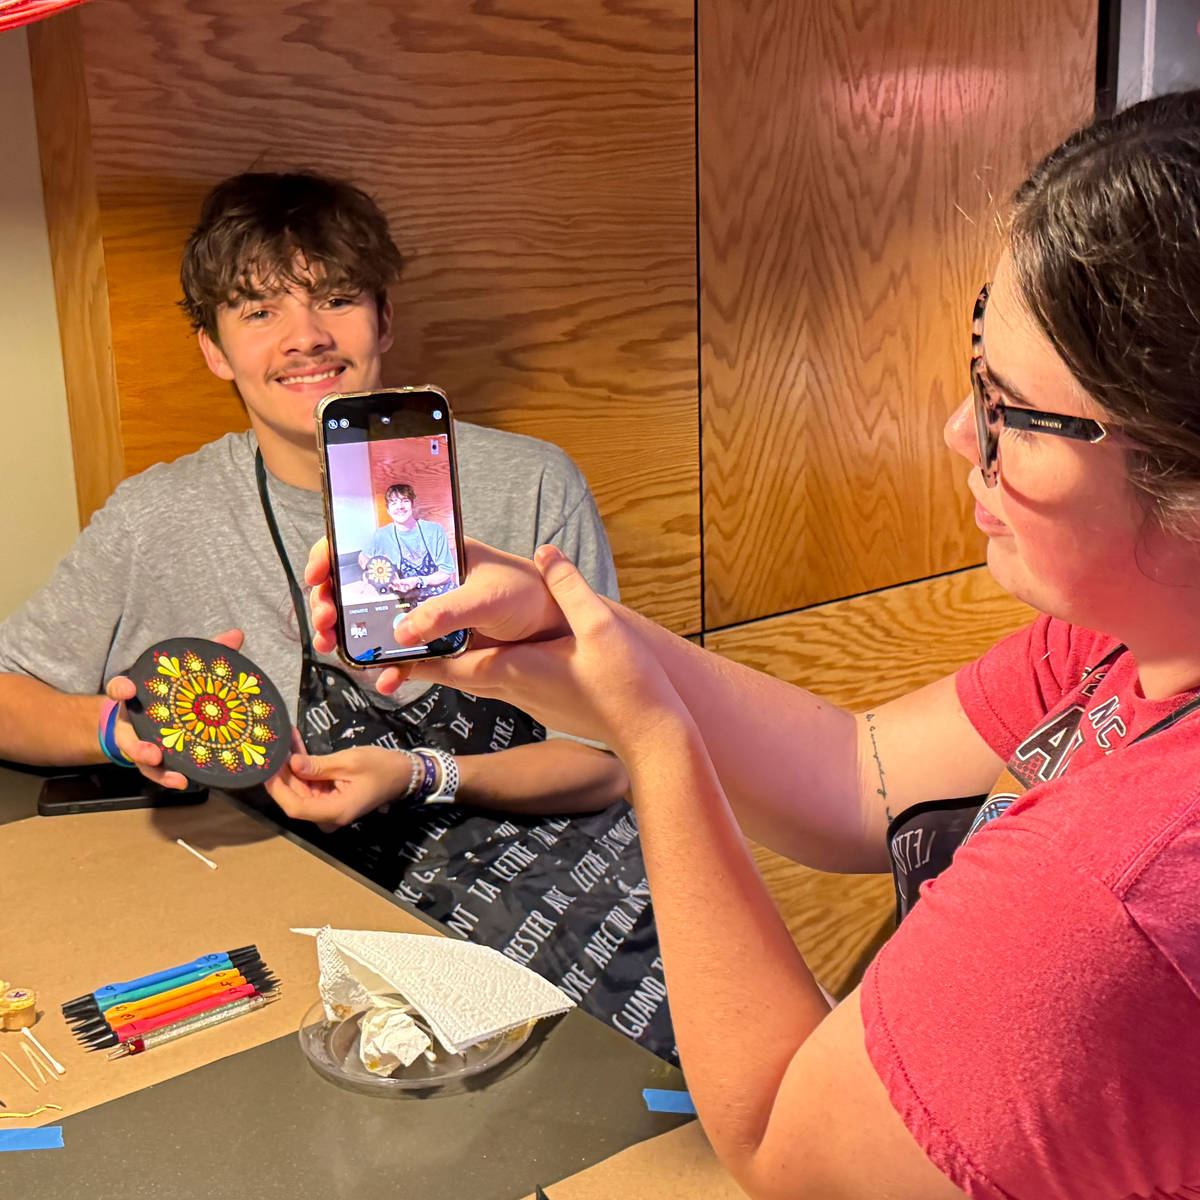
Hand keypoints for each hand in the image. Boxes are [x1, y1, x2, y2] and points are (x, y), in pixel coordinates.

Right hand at [105, 628, 244, 789]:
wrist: (146, 717)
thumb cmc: (167, 693)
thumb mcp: (181, 673)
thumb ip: (207, 654)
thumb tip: (236, 635)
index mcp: (136, 697)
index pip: (119, 689)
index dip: (121, 688)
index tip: (127, 688)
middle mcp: (133, 721)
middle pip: (128, 733)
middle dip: (137, 744)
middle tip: (152, 749)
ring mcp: (139, 743)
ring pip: (140, 757)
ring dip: (152, 765)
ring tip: (170, 772)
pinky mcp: (151, 760)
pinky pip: (157, 772)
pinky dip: (168, 778)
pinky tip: (184, 782)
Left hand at [263, 736, 414, 830]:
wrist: (403, 773)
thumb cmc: (381, 767)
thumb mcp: (349, 762)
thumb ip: (318, 766)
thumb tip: (291, 763)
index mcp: (335, 811)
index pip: (296, 807)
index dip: (278, 788)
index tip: (266, 768)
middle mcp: (329, 815)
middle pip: (296, 798)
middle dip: (282, 773)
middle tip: (271, 747)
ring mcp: (329, 807)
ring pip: (301, 790)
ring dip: (291, 767)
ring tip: (283, 741)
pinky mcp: (330, 798)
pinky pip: (311, 785)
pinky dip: (304, 767)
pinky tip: (295, 746)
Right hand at [306, 535, 568, 692]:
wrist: (553, 629)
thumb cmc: (527, 593)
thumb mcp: (487, 595)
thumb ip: (447, 612)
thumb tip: (402, 633)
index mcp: (428, 552)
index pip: (368, 543)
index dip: (334, 554)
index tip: (318, 576)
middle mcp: (418, 582)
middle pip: (358, 587)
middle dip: (330, 603)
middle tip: (325, 621)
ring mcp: (423, 616)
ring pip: (371, 625)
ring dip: (348, 638)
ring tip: (337, 649)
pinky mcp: (434, 648)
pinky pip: (400, 660)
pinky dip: (387, 671)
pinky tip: (384, 681)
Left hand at [399, 546, 685, 757]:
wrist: (649, 733)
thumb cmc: (625, 685)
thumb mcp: (600, 626)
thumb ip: (569, 587)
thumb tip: (546, 553)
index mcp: (513, 670)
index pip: (448, 663)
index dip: (412, 655)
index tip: (381, 648)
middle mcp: (510, 688)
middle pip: (451, 673)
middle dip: (420, 658)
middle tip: (390, 641)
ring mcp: (525, 700)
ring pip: (471, 680)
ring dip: (446, 663)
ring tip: (424, 643)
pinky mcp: (539, 704)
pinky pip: (494, 684)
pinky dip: (475, 668)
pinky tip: (483, 653)